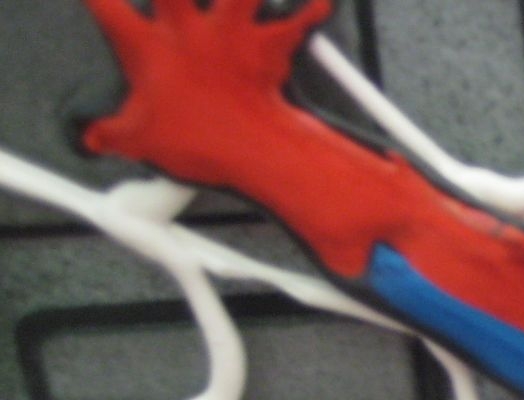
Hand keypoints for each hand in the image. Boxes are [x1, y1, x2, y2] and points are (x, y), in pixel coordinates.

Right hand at [82, 0, 331, 178]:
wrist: (254, 152)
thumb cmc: (201, 143)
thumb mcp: (142, 141)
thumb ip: (112, 134)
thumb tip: (91, 137)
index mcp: (150, 48)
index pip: (108, 8)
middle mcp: (189, 32)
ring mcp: (229, 35)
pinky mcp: (266, 48)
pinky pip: (295, 22)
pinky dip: (309, 11)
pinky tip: (323, 1)